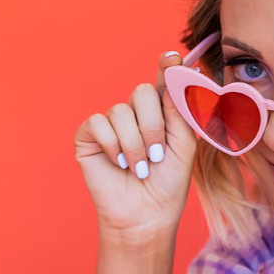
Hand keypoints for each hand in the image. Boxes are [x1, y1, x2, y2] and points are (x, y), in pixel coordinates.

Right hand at [73, 49, 198, 240]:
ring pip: (121, 111)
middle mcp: (134, 114)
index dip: (166, 66)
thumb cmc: (167, 185)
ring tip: (139, 168)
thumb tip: (177, 71)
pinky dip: (113, 145)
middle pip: (141, 92)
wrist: (146, 216)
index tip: (171, 58)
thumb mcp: (184, 145)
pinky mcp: (89, 136)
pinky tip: (119, 164)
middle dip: (153, 125)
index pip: (162, 81)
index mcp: (160, 113)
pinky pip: (99, 123)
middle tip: (156, 154)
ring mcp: (110, 124)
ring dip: (134, 144)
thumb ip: (180, 109)